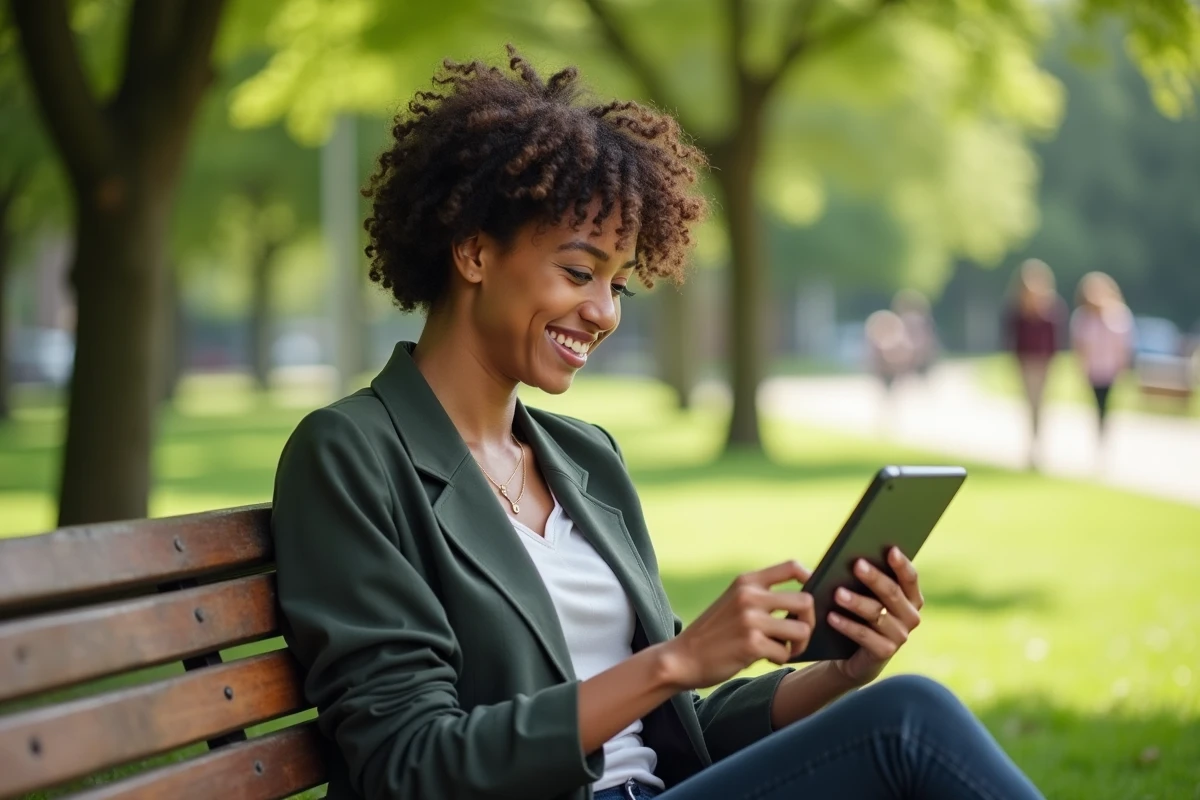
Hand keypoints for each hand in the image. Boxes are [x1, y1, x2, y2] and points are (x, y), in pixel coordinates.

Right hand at [662, 561, 814, 690]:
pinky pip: (785, 652)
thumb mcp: (733, 602)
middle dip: (808, 622)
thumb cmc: (714, 633)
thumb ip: (761, 596)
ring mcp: (751, 619)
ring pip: (802, 629)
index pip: (791, 567)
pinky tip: (763, 657)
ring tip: (781, 648)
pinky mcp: (751, 644)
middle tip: (796, 635)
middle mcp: (750, 596)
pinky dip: (779, 658)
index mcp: (746, 581)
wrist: (682, 658)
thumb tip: (805, 602)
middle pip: (806, 601)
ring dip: (797, 644)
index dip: (811, 578)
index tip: (812, 594)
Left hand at [828, 547, 923, 685]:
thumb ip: (852, 576)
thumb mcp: (858, 593)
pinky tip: (831, 616)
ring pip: (877, 613)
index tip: (890, 549)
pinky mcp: (885, 652)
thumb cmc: (857, 614)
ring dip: (857, 602)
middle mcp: (911, 616)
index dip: (902, 564)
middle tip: (857, 564)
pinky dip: (847, 625)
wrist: (852, 655)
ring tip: (837, 593)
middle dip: (874, 578)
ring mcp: (900, 635)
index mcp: (910, 597)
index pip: (910, 578)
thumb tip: (832, 558)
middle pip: (892, 593)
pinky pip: (865, 636)